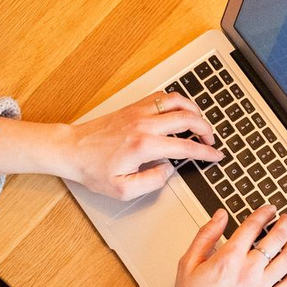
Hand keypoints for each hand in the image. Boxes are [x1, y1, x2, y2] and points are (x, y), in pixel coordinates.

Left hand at [61, 93, 223, 198]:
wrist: (70, 150)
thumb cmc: (92, 169)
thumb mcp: (123, 189)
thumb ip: (152, 182)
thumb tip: (167, 170)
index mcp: (144, 146)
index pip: (185, 147)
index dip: (205, 153)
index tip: (216, 155)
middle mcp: (144, 124)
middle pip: (187, 118)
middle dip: (206, 129)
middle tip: (211, 140)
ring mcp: (138, 112)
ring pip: (176, 101)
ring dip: (194, 110)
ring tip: (200, 122)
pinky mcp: (132, 107)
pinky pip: (161, 97)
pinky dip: (176, 101)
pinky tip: (179, 111)